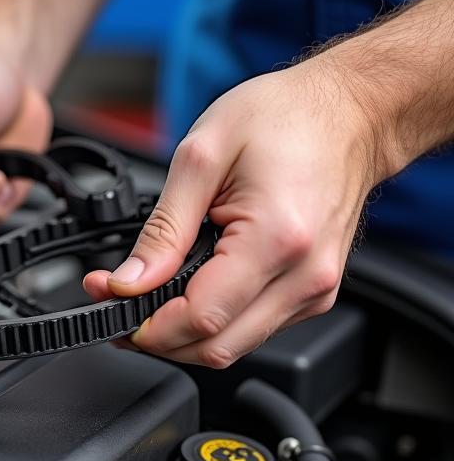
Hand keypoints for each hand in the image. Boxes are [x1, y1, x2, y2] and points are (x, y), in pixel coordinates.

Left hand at [83, 58, 390, 366]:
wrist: (350, 112)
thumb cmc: (286, 119)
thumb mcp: (201, 156)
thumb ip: (162, 229)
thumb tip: (130, 281)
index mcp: (278, 240)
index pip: (201, 318)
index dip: (146, 323)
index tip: (111, 300)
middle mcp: (304, 276)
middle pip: (215, 348)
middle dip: (155, 336)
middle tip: (118, 301)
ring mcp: (314, 290)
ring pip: (231, 346)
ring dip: (180, 333)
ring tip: (147, 295)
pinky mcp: (313, 293)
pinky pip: (250, 329)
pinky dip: (211, 320)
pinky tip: (187, 291)